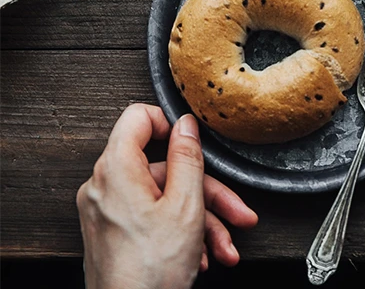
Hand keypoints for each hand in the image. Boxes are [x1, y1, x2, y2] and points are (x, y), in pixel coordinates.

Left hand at [77, 103, 257, 288]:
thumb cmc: (150, 274)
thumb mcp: (186, 205)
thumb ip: (188, 157)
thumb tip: (186, 124)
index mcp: (116, 170)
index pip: (138, 116)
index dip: (170, 122)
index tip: (194, 141)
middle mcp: (104, 187)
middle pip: (164, 167)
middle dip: (207, 191)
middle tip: (235, 210)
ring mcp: (108, 212)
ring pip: (165, 198)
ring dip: (202, 220)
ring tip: (226, 246)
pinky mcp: (114, 234)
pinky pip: (153, 219)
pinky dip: (182, 233)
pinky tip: (205, 256)